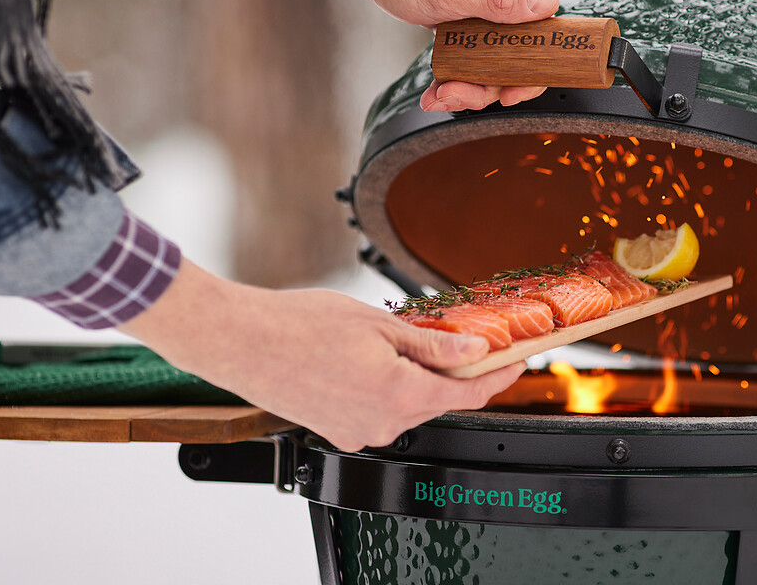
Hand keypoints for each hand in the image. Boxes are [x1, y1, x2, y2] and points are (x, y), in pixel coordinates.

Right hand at [120, 259, 523, 451]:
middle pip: (439, 401)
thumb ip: (433, 345)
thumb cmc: (299, 325)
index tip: (517, 360)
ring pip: (410, 407)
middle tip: (476, 343)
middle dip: (460, 374)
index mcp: (398, 394)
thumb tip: (475, 351)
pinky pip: (380, 412)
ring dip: (422, 380)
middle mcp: (381, 423)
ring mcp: (357, 431)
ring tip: (418, 343)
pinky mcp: (337, 430)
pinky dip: (392, 389)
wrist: (240, 341)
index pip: (467, 393)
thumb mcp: (379, 325)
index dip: (498, 376)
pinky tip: (382, 361)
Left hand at [242, 0, 557, 111]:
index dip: (531, 75)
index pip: (541, 40)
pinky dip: (451, 81)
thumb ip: (501, 4)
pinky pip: (467, 61)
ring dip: (465, 89)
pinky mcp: (461, 25)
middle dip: (486, 88)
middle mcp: (501, 5)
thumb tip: (549, 4)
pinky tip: (432, 93)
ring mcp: (480, 16)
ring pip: (488, 68)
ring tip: (436, 96)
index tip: (507, 96)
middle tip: (453, 94)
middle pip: (513, 62)